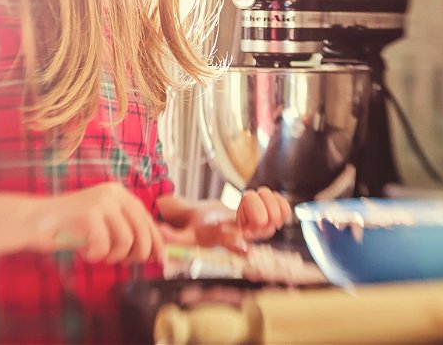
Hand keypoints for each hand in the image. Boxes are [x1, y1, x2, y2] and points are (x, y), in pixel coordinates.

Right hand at [22, 182, 164, 263]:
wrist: (34, 221)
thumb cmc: (69, 228)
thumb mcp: (103, 225)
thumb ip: (124, 230)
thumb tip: (152, 251)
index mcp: (120, 193)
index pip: (147, 218)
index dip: (156, 240)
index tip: (160, 259)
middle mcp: (114, 193)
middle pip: (142, 228)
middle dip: (139, 252)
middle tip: (126, 263)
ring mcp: (101, 201)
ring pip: (125, 240)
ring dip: (113, 256)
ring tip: (98, 255)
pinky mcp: (89, 212)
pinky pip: (103, 246)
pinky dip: (94, 256)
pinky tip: (84, 252)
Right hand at [160, 187, 291, 252]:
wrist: (217, 224)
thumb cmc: (201, 228)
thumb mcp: (186, 233)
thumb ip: (173, 236)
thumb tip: (158, 233)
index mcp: (226, 238)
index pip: (233, 243)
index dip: (238, 244)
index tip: (244, 247)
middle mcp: (247, 237)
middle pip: (264, 225)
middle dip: (256, 208)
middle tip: (245, 199)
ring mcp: (261, 228)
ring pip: (277, 216)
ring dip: (267, 200)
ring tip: (254, 195)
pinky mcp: (270, 218)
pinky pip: (284, 210)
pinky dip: (278, 199)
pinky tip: (265, 196)